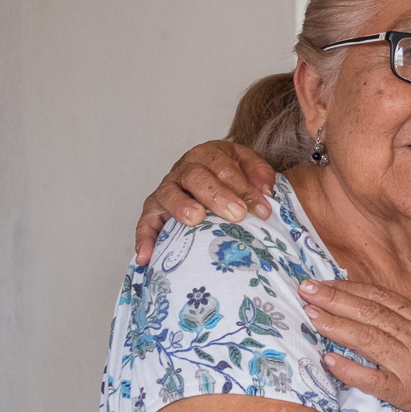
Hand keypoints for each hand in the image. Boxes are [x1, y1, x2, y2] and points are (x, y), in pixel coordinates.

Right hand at [134, 141, 278, 263]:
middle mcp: (184, 169)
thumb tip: (266, 192)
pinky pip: (146, 223)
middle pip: (196, 177)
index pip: (225, 168)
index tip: (262, 209)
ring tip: (196, 219)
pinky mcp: (153, 211)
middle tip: (237, 214)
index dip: (244, 188)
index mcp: (208, 155)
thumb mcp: (250, 168)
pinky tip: (147, 256)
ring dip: (181, 207)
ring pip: (169, 194)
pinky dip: (144, 238)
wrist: (214, 181)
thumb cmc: (233, 178)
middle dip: (217, 195)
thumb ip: (260, 175)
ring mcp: (167, 189)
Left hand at [300, 279, 410, 411]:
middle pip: (370, 312)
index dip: (348, 287)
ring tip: (311, 316)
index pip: (380, 297)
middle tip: (306, 290)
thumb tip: (359, 304)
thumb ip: (401, 322)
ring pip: (369, 339)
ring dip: (336, 325)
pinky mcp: (407, 392)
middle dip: (334, 299)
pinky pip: (373, 379)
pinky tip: (328, 360)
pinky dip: (349, 369)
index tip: (321, 283)